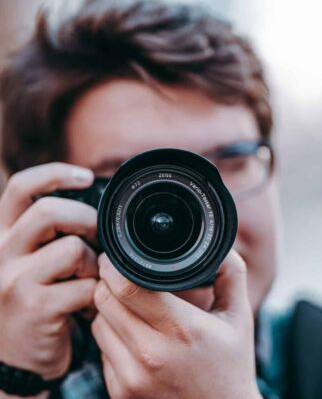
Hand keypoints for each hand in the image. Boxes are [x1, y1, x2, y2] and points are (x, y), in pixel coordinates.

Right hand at [0, 163, 98, 379]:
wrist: (15, 360)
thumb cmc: (35, 300)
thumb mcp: (33, 261)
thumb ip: (51, 235)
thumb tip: (96, 210)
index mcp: (3, 235)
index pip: (21, 188)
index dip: (55, 174)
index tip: (86, 176)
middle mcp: (0, 253)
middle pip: (49, 211)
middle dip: (86, 220)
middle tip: (98, 238)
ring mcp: (14, 280)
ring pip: (73, 248)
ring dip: (94, 263)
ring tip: (90, 279)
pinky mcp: (36, 307)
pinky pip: (85, 285)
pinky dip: (97, 292)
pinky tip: (88, 304)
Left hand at [92, 250, 261, 398]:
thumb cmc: (232, 365)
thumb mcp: (239, 316)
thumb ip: (231, 275)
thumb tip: (220, 246)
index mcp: (182, 330)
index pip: (128, 287)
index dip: (116, 266)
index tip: (118, 256)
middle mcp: (151, 355)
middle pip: (105, 301)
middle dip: (108, 281)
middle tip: (120, 273)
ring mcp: (131, 378)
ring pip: (99, 323)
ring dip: (108, 307)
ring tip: (129, 303)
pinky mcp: (120, 393)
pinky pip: (102, 349)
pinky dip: (111, 333)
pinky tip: (132, 332)